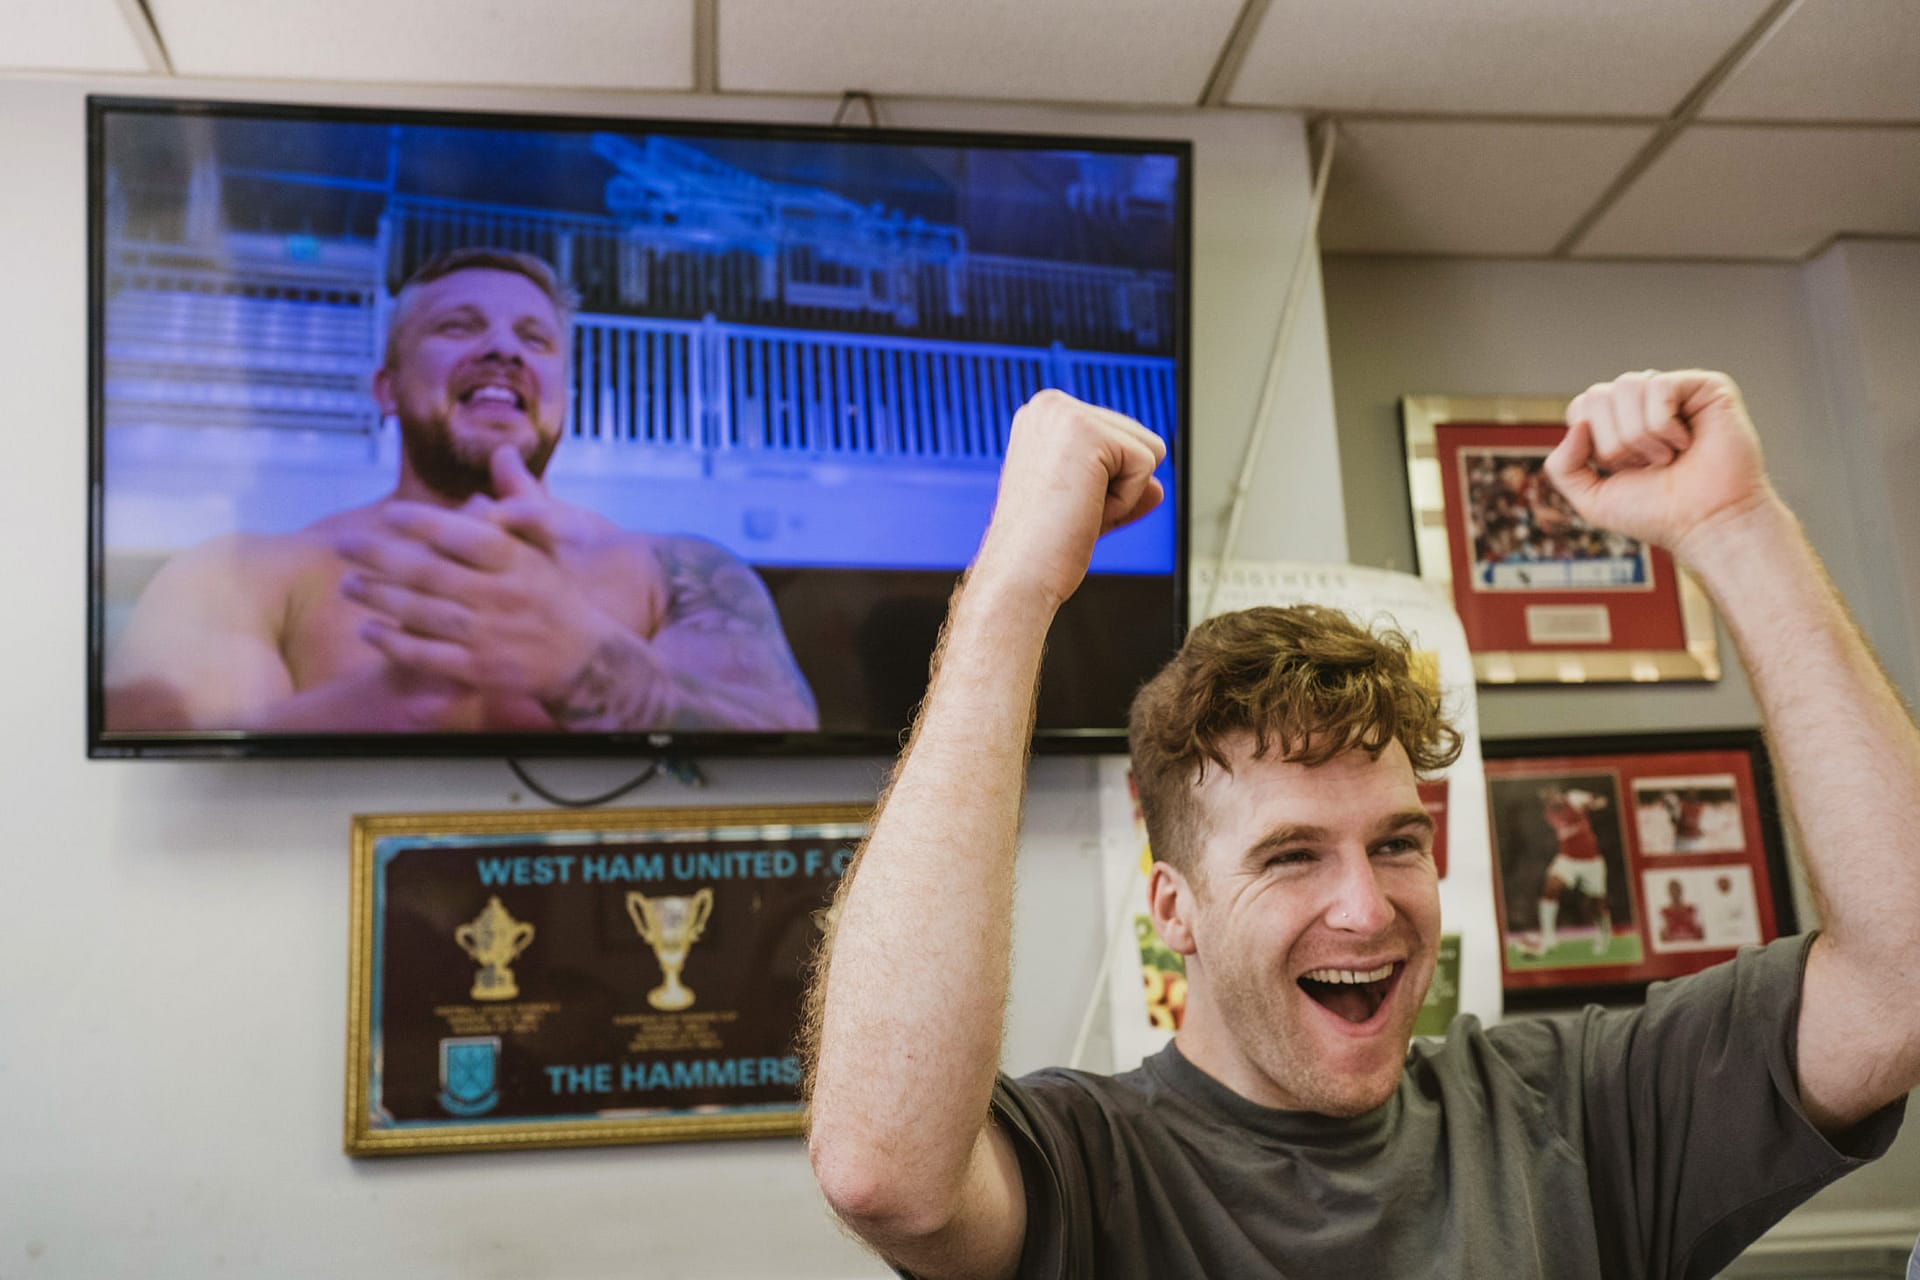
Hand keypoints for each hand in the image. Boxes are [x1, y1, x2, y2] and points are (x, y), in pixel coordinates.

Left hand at [335, 459, 619, 701]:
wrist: (585, 660)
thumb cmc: (554, 596)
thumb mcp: (543, 550)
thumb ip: (517, 509)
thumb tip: (495, 464)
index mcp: (518, 562)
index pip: (465, 535)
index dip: (423, 523)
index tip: (389, 513)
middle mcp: (502, 597)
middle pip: (431, 573)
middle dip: (381, 558)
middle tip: (345, 546)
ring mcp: (490, 636)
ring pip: (423, 614)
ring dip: (379, 598)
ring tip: (349, 585)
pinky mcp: (480, 670)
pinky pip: (428, 656)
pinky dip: (395, 643)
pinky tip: (370, 630)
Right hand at [974, 390, 1165, 608]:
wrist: (1021, 574)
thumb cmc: (1041, 548)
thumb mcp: (1088, 506)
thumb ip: (1121, 489)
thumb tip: (1157, 487)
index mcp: (1045, 417)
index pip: (1119, 437)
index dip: (1107, 483)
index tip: (1066, 504)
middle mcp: (1052, 406)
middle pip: (1139, 438)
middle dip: (1117, 487)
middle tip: (1071, 511)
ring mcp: (1066, 414)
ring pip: (1148, 450)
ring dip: (1122, 493)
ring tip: (1077, 509)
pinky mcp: (1088, 431)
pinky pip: (1147, 465)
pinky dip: (1124, 500)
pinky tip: (1084, 510)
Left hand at [1545, 370, 1775, 557]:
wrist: (1707, 524)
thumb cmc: (1658, 513)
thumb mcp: (1592, 499)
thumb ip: (1562, 468)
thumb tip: (1577, 426)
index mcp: (1618, 423)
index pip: (1581, 406)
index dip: (1594, 443)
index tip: (1624, 469)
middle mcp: (1644, 403)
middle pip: (1597, 395)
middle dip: (1615, 442)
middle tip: (1648, 465)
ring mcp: (1675, 393)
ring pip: (1627, 386)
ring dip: (1640, 435)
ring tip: (1667, 457)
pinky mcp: (1705, 386)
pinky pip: (1659, 386)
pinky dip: (1664, 424)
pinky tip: (1685, 443)